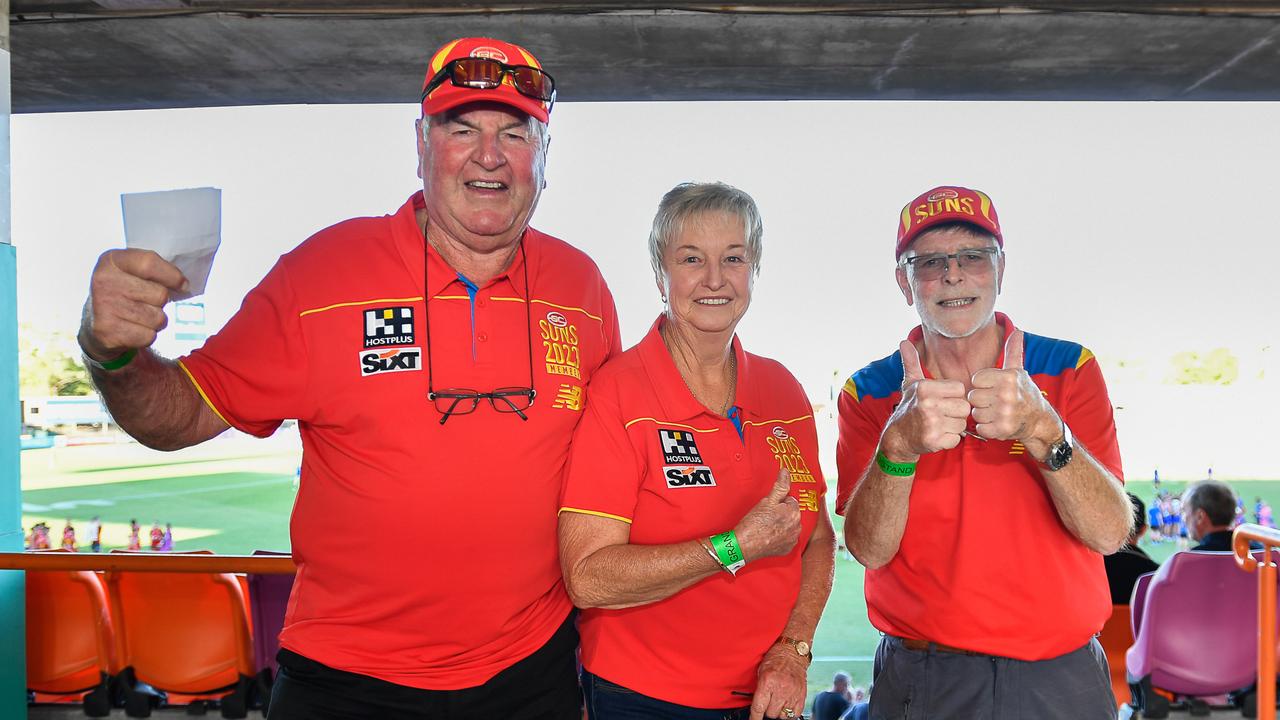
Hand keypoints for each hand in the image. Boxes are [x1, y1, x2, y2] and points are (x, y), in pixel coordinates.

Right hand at [79, 249, 187, 360]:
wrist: (93, 323)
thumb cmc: (122, 292)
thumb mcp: (132, 271)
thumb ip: (156, 270)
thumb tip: (184, 285)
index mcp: (112, 260)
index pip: (149, 263)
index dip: (172, 276)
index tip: (182, 285)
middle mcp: (104, 281)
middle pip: (160, 294)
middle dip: (160, 302)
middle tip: (145, 303)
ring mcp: (104, 307)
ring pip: (158, 318)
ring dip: (155, 320)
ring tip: (138, 316)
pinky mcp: (108, 332)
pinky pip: (149, 336)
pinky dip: (146, 336)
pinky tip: (132, 329)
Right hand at [735, 468, 800, 562]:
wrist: (745, 544)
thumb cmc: (754, 523)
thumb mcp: (767, 500)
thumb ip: (780, 485)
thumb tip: (786, 472)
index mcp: (794, 513)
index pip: (790, 501)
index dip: (778, 503)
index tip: (769, 508)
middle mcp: (797, 527)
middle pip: (791, 513)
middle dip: (782, 513)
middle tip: (767, 516)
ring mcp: (792, 539)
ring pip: (790, 526)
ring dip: (782, 524)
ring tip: (767, 525)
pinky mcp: (787, 549)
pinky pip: (787, 538)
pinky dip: (780, 536)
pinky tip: (769, 535)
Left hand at [749, 643, 807, 719]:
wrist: (793, 653)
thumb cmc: (776, 659)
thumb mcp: (761, 671)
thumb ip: (759, 689)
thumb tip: (756, 706)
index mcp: (768, 681)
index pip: (759, 707)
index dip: (754, 717)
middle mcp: (781, 689)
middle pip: (771, 713)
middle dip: (767, 709)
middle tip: (768, 701)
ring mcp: (793, 693)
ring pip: (782, 716)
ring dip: (779, 711)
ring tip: (778, 701)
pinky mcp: (802, 696)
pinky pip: (795, 714)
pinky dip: (789, 712)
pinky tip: (786, 703)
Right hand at [881, 339, 969, 461]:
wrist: (897, 437)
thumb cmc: (909, 408)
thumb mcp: (910, 384)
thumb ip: (911, 362)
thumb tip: (903, 342)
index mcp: (925, 387)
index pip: (960, 389)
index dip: (953, 396)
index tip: (941, 400)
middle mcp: (928, 404)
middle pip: (964, 407)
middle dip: (955, 413)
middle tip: (941, 414)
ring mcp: (931, 423)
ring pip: (962, 424)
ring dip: (953, 427)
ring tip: (939, 425)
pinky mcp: (934, 441)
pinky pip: (956, 439)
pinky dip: (949, 440)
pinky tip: (937, 435)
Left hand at [968, 330, 1060, 453]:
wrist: (1039, 421)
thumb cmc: (1025, 394)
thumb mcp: (1019, 371)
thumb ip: (1013, 351)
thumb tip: (1017, 331)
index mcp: (1008, 377)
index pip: (976, 379)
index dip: (983, 385)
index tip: (994, 388)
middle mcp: (1007, 394)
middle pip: (973, 396)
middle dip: (982, 401)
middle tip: (996, 402)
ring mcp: (1005, 413)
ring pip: (975, 413)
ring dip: (984, 415)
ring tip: (998, 412)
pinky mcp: (1002, 429)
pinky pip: (980, 428)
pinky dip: (987, 428)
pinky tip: (998, 423)